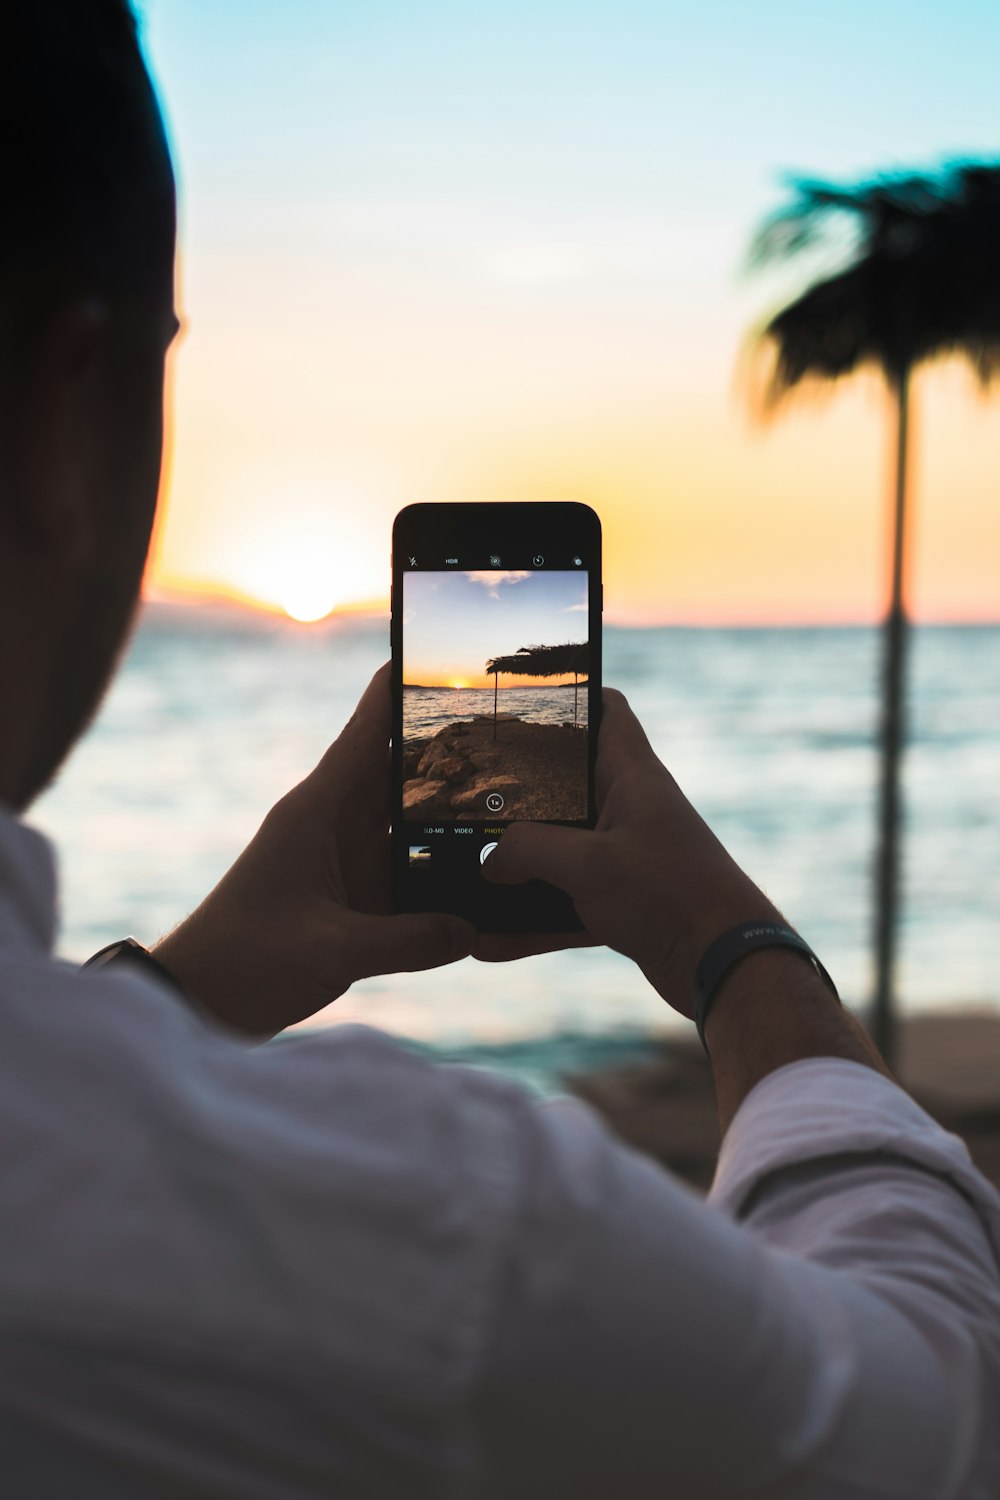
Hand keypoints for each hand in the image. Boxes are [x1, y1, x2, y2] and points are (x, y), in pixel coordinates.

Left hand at [153, 665, 473, 1036]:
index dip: (398, 689)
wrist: (199, 1002)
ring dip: (453, 809)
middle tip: (509, 722)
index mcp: (316, 812)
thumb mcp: (328, 952)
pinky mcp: (355, 896)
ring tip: (515, 792)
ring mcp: (346, 860)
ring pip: (411, 819)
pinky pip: (409, 868)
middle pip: (402, 770)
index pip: (367, 734)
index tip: (435, 648)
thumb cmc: (243, 962)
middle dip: (450, 746)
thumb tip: (473, 929)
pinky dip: (442, 865)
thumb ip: (404, 941)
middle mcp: (335, 825)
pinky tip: (484, 869)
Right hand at [479, 688, 777, 1017]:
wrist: (724, 964)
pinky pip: (565, 903)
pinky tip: (488, 943)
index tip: (525, 699)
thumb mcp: (588, 865)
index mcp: (631, 776)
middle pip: (565, 784)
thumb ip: (528, 851)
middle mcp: (629, 809)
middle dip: (517, 793)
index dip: (572, 694)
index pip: (607, 710)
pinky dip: (532, 921)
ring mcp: (626, 856)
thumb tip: (489, 862)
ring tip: (463, 875)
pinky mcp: (624, 902)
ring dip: (517, 867)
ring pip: (558, 850)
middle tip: (466, 795)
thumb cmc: (670, 895)